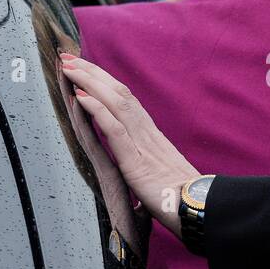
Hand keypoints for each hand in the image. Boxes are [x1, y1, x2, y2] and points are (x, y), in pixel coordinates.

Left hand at [60, 53, 198, 236]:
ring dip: (90, 82)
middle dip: (93, 72)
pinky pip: (115, 130)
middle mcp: (148, 134)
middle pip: (119, 93)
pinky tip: (81, 97)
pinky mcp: (136, 162)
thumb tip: (144, 173)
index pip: (126, 100)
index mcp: (152, 137)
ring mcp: (142, 146)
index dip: (105, 82)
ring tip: (69, 67)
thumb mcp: (163, 177)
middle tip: (69, 57)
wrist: (200, 212)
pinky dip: (97, 110)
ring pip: (116, 103)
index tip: (86, 68)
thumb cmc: (183, 200)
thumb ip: (150, 168)